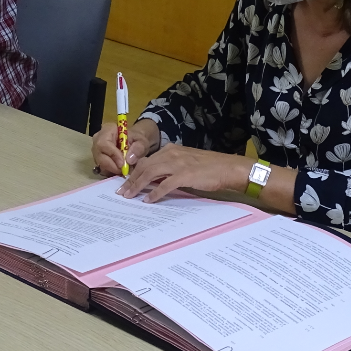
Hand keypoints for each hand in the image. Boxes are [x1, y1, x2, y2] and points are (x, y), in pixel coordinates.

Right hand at [92, 118, 159, 175]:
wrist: (134, 143)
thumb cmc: (137, 139)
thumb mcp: (142, 142)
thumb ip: (138, 148)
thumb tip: (129, 160)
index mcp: (108, 130)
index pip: (104, 143)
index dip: (112, 154)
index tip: (123, 163)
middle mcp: (98, 139)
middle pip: (99, 155)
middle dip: (111, 165)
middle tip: (124, 170)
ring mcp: (97, 150)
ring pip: (99, 163)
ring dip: (111, 169)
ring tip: (124, 170)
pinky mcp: (98, 159)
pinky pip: (102, 168)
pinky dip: (111, 171)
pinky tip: (120, 170)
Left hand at [116, 145, 250, 203]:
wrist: (228, 167)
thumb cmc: (210, 167)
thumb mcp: (186, 163)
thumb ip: (171, 168)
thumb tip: (156, 180)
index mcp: (171, 150)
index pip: (147, 160)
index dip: (134, 172)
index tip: (125, 182)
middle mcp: (172, 154)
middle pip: (144, 166)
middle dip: (131, 180)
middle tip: (122, 192)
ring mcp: (178, 164)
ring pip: (150, 173)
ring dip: (137, 185)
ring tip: (129, 196)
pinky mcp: (185, 175)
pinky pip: (165, 184)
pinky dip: (155, 193)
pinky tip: (148, 200)